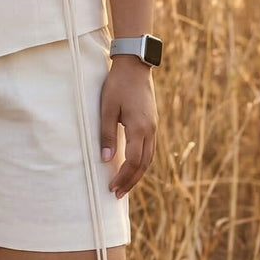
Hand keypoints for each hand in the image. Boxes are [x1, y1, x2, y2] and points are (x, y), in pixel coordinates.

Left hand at [100, 57, 156, 197]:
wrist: (135, 66)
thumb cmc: (118, 85)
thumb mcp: (107, 108)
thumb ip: (107, 134)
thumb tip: (106, 159)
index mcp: (140, 127)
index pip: (134, 161)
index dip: (123, 177)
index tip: (111, 187)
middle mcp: (150, 130)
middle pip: (144, 164)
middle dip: (131, 181)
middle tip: (117, 194)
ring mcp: (153, 126)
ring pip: (149, 158)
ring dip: (137, 174)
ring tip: (124, 185)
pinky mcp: (152, 123)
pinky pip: (149, 148)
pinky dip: (141, 162)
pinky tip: (132, 166)